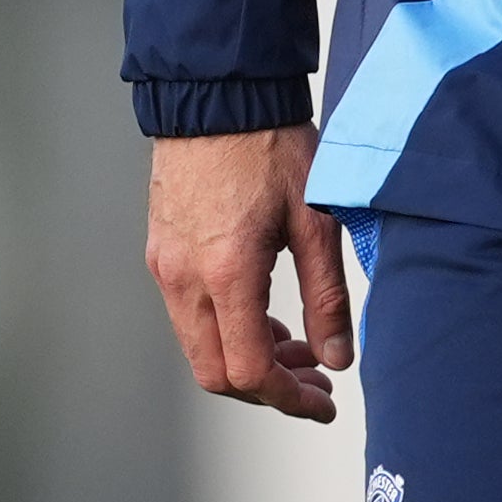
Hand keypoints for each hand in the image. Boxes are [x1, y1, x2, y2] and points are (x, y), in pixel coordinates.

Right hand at [145, 125, 350, 422]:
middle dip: (268, 388)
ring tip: (302, 351)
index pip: (247, 370)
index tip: (322, 402)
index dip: (287, 398)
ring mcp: (166, 268)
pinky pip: (191, 316)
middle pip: (216, 371)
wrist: (221, 99)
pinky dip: (229, 331)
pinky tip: (268, 319)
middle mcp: (184, 280)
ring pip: (201, 346)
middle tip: (316, 383)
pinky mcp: (163, 254)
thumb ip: (327, 295)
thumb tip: (338, 356)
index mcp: (226, 274)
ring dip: (249, 359)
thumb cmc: (273, 148)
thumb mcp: (317, 220)